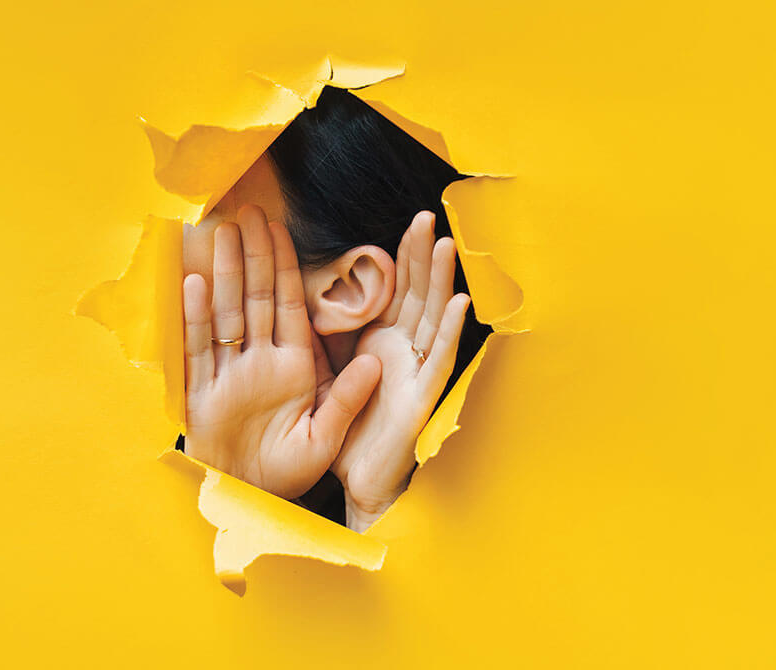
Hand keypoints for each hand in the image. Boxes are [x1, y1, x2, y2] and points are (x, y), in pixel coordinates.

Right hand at [183, 205, 381, 499]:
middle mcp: (259, 361)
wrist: (250, 499)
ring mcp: (228, 373)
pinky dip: (195, 317)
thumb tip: (377, 362)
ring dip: (223, 273)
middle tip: (247, 212)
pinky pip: (197, 348)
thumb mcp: (325, 437)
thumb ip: (347, 399)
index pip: (290, 305)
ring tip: (220, 233)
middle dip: (252, 255)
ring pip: (226, 313)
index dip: (286, 266)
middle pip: (255, 298)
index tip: (281, 229)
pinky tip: (194, 284)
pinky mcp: (201, 392)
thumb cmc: (288, 472)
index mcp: (293, 366)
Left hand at [331, 211, 469, 530]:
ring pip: (432, 320)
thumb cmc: (350, 432)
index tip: (408, 223)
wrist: (357, 483)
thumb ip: (332, 339)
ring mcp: (416, 374)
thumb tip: (316, 297)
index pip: (394, 292)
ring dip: (442, 283)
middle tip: (428, 217)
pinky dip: (450, 332)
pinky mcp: (421, 400)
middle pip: (416, 296)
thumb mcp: (332, 375)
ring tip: (449, 246)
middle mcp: (404, 354)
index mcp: (381, 344)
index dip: (401, 258)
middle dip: (422, 257)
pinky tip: (459, 303)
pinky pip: (438, 361)